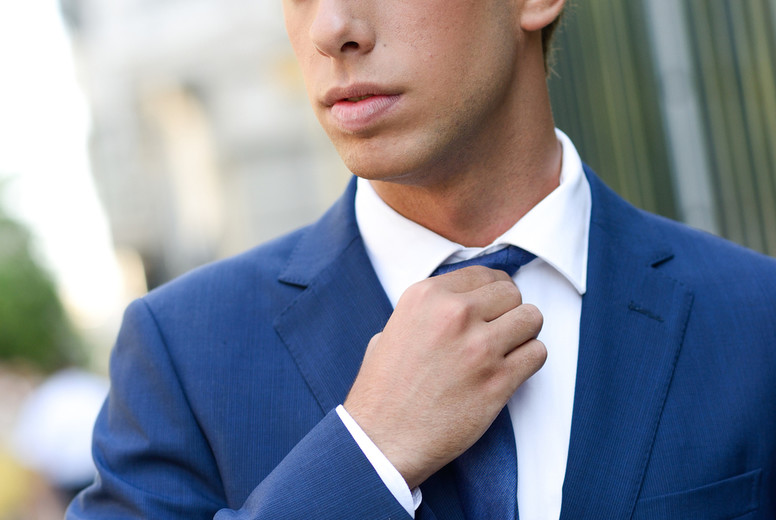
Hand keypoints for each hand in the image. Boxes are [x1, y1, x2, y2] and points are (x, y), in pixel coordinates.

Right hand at [343, 266, 545, 488]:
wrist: (382, 440)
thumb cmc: (383, 391)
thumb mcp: (391, 331)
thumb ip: (426, 313)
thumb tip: (454, 304)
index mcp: (426, 296)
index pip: (483, 274)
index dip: (491, 291)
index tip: (492, 306)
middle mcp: (454, 314)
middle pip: (511, 292)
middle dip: (508, 311)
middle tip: (498, 332)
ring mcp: (479, 346)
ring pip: (531, 317)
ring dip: (523, 333)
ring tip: (507, 349)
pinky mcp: (498, 380)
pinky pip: (537, 353)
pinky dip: (529, 360)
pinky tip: (510, 371)